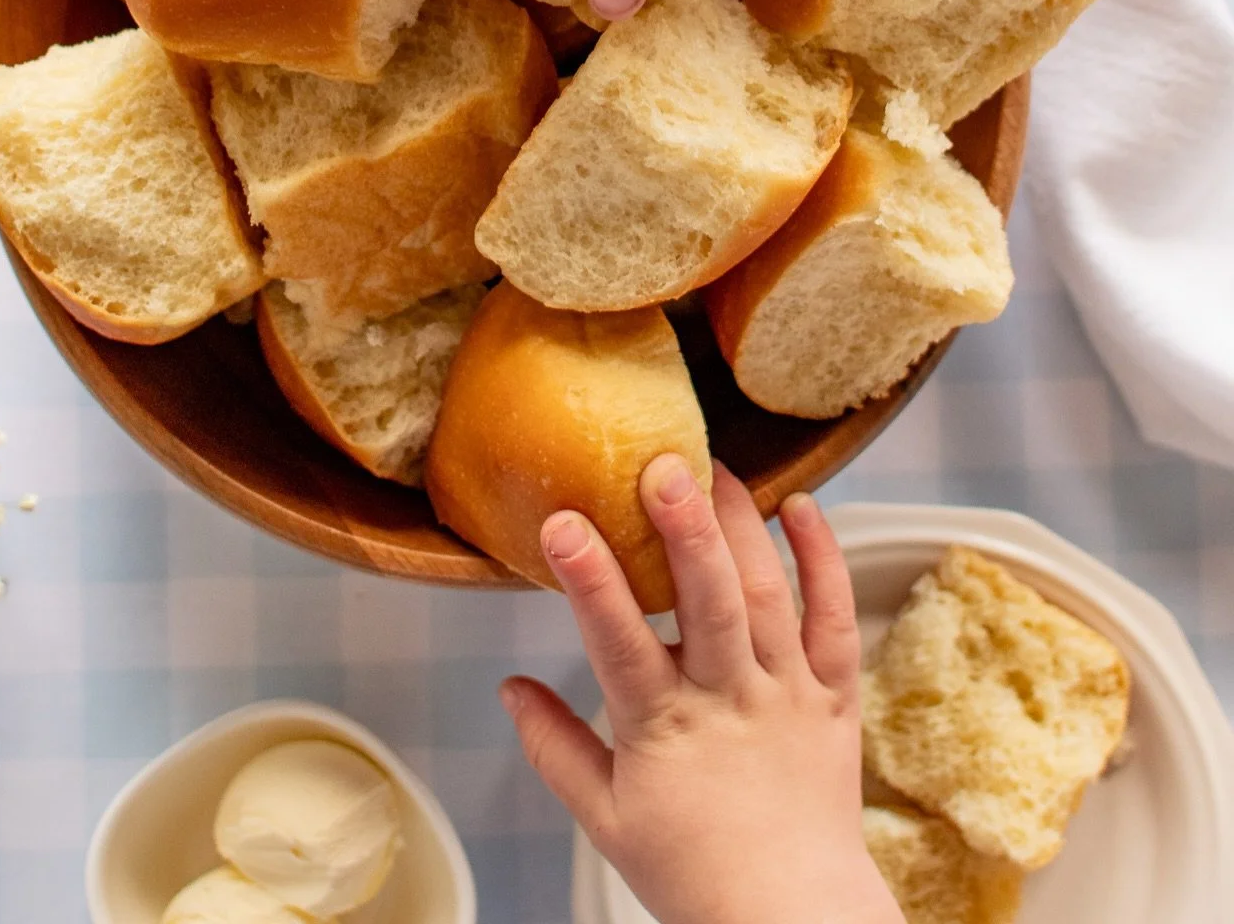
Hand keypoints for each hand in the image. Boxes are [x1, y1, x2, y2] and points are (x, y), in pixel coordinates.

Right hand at [499, 461, 900, 923]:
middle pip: (709, 603)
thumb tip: (508, 688)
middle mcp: (729, 701)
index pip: (618, 642)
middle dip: (685, 529)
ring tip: (714, 466)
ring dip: (742, 524)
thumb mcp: (604, 819)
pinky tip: (802, 508)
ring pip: (768, 595)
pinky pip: (834, 618)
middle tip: (663, 466)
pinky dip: (824, 559)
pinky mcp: (836, 696)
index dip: (590, 580)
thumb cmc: (695, 872)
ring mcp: (788, 694)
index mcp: (663, 730)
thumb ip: (554, 746)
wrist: (792, 918)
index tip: (563, 522)